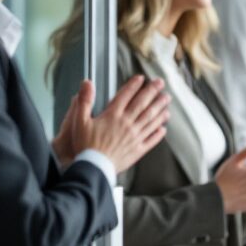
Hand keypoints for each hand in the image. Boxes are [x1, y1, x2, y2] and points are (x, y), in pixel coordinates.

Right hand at [56, 76, 171, 173]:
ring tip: (166, 100)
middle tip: (161, 83)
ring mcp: (134, 137)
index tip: (141, 78)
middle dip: (152, 92)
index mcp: (112, 116)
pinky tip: (163, 128)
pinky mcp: (137, 150)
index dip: (134, 85)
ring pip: (151, 120)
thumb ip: (84, 101)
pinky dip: (158, 133)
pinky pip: (151, 140)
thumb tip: (87, 83)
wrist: (93, 167)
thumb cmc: (85, 145)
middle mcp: (126, 124)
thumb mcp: (78, 121)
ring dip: (160, 109)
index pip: (126, 96)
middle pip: (142, 105)